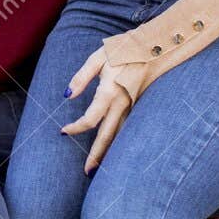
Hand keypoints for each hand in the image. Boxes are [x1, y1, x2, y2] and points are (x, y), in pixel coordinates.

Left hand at [61, 47, 139, 172]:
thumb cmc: (122, 49)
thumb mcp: (97, 58)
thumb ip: (81, 77)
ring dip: (110, 152)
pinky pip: (129, 127)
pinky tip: (117, 149)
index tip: (63, 131)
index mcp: (109, 92)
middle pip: (107, 135)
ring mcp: (133, 105)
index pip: (90, 119)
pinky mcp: (139, 104)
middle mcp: (122, 103)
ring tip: (101, 168)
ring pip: (120, 134)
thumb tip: (67, 95)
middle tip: (87, 172)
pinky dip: (122, 140)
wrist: (155, 45)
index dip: (75, 128)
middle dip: (96, 155)